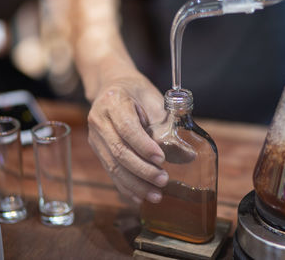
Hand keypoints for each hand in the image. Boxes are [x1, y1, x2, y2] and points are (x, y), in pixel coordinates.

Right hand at [87, 74, 167, 203]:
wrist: (112, 86)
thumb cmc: (137, 92)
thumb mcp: (155, 101)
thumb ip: (169, 127)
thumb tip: (189, 156)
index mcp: (113, 102)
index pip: (127, 128)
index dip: (144, 146)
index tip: (162, 159)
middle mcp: (99, 120)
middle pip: (119, 151)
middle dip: (142, 170)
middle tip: (163, 180)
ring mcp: (95, 137)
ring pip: (113, 166)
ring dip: (135, 184)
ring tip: (156, 195)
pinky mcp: (98, 150)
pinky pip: (110, 171)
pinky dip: (126, 187)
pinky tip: (139, 198)